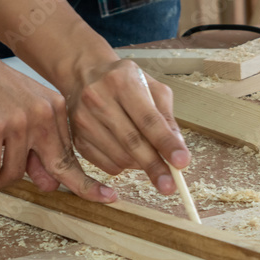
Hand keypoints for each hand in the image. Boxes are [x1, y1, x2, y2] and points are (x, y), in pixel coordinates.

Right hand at [0, 48, 117, 202]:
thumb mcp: (20, 110)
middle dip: (63, 187)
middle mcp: (42, 114)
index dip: (87, 181)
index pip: (70, 153)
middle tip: (63, 201)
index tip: (108, 198)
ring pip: (15, 171)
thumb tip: (48, 184)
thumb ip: (36, 146)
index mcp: (54, 108)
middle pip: (56, 166)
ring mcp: (19, 120)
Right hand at [65, 56, 188, 195]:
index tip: (182, 162)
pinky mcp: (77, 137)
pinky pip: (106, 164)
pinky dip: (123, 166)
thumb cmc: (123, 81)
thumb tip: (176, 149)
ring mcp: (83, 119)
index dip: (166, 143)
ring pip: (119, 156)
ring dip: (140, 165)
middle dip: (154, 166)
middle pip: (131, 142)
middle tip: (170, 185)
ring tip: (150, 158)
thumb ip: (166, 116)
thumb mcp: (151, 87)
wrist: (84, 75)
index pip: (148, 119)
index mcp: (121, 81)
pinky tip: (128, 154)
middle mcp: (97, 99)